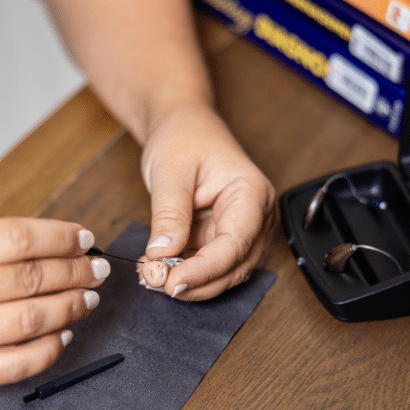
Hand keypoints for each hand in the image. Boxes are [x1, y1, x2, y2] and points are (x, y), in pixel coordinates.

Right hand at [0, 218, 109, 406]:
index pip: (16, 238)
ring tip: (88, 298)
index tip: (83, 238)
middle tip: (96, 268)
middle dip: (75, 270)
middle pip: (31, 278)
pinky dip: (48, 350)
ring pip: (30, 319)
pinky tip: (64, 336)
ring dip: (71, 307)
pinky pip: (15, 365)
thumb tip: (45, 246)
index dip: (60, 236)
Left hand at [140, 105, 274, 299]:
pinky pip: (209, 263)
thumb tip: (162, 254)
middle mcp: (255, 215)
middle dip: (197, 282)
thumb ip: (169, 214)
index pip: (236, 243)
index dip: (205, 270)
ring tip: (153, 277)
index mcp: (252, 193)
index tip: (173, 283)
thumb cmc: (183, 137)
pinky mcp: (222, 235)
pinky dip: (186, 272)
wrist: (183, 126)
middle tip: (157, 284)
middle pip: (235, 265)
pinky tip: (160, 270)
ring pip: (224, 271)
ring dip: (191, 281)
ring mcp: (241, 228)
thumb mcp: (170, 171)